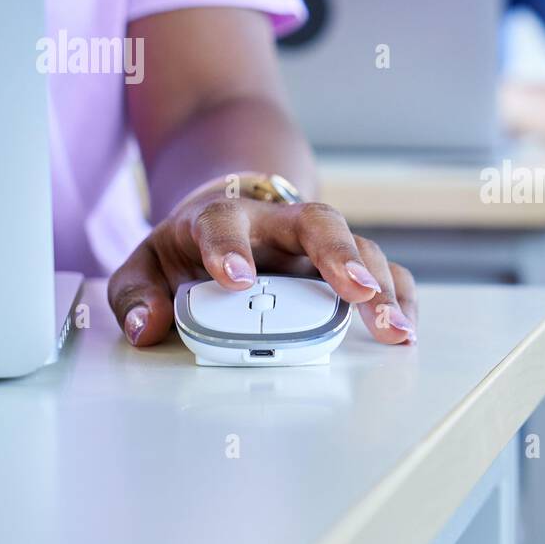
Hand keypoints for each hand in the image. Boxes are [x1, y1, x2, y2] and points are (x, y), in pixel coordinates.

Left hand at [107, 190, 416, 347]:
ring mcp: (321, 243)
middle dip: (341, 257)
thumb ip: (137, 294)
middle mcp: (281, 224)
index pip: (224, 222)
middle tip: (357, 291)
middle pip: (319, 223)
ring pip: (361, 248)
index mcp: (226, 218)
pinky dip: (401, 297)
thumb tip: (146, 326)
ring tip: (393, 329)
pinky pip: (386, 271)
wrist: (231, 214)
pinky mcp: (349, 264)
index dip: (229, 248)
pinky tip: (407, 326)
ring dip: (381, 287)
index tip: (236, 279)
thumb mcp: (149, 265)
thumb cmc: (192, 247)